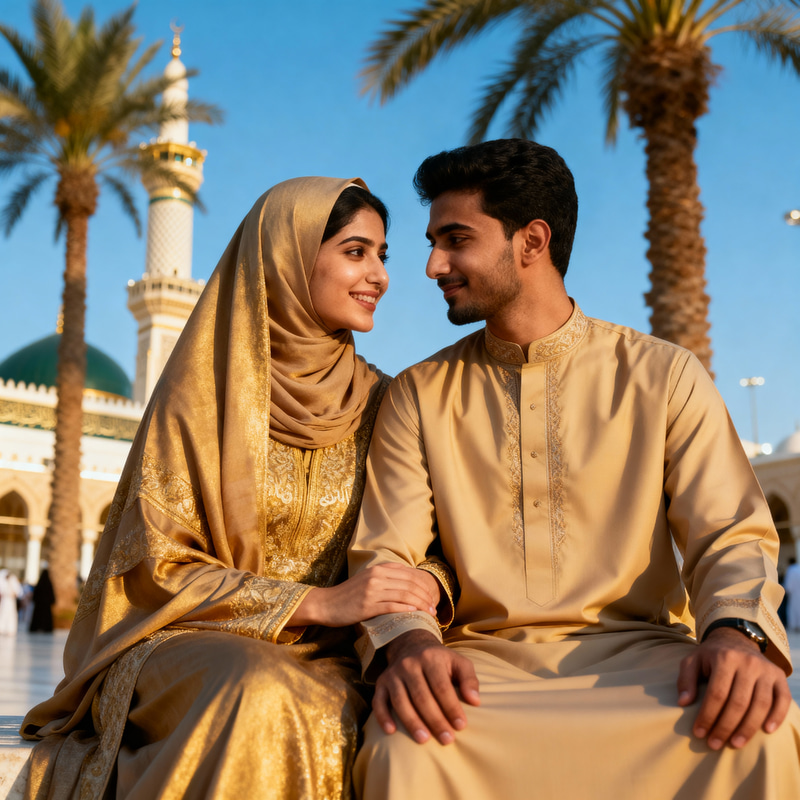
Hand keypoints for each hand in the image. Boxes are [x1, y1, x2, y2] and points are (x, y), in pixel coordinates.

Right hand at [289, 563, 438, 626]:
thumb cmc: (349, 594)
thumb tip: (409, 581)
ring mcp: (371, 591)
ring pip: (404, 595)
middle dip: (426, 596)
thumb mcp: (368, 579)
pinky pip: (391, 606)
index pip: (409, 574)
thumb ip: (386, 577)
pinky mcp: (367, 605)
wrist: (326, 604)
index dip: (424, 586)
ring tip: (429, 614)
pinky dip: (406, 609)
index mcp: (379, 569)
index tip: (432, 597)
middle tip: (435, 608)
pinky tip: (414, 614)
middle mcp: (377, 577)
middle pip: (410, 584)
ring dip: (420, 605)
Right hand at [373, 629, 479, 745]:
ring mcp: (393, 674)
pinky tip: (391, 731)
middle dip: (435, 720)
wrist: (411, 646)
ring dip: (412, 722)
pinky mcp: (381, 683)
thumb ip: (469, 679)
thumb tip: (475, 701)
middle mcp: (409, 664)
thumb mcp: (458, 662)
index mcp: (431, 658)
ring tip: (424, 740)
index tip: (461, 726)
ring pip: (401, 700)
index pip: (441, 686)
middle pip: (422, 696)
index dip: (451, 707)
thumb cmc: (440, 661)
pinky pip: (379, 701)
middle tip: (447, 740)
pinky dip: (383, 716)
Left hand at [677, 626, 791, 749]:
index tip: (699, 733)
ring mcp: (766, 670)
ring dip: (748, 729)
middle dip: (725, 727)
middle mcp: (747, 663)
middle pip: (738, 702)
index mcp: (724, 658)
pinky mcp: (779, 677)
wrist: (736, 639)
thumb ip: (685, 679)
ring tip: (734, 744)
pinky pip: (783, 700)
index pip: (716, 693)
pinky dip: (777, 717)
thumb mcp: (693, 661)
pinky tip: (766, 731)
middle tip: (714, 744)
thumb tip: (683, 702)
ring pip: (760, 705)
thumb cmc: (711, 656)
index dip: (707, 716)